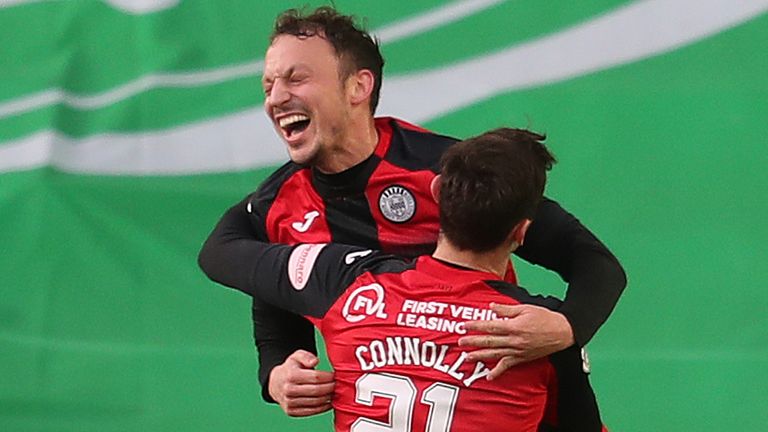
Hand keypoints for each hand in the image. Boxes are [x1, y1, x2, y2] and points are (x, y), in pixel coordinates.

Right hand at [268, 349, 334, 416]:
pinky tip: (329, 402)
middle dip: (331, 387)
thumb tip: (315, 361)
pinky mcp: (292, 412)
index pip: (316, 377)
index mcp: (291, 375)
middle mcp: (289, 390)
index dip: (329, 377)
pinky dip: (323, 407)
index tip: (336, 375)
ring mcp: (289, 403)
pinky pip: (312, 411)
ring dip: (329, 398)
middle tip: (338, 384)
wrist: (275, 384)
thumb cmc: (291, 368)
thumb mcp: (296, 356)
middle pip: (317, 391)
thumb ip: (306, 356)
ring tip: (335, 392)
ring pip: (316, 402)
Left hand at [458, 303, 574, 379]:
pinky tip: (489, 376)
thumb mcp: (525, 308)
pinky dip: (498, 372)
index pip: (490, 326)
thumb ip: (506, 309)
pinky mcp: (522, 358)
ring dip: (480, 356)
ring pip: (495, 354)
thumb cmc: (544, 318)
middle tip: (460, 343)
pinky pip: (508, 366)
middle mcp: (514, 340)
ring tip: (467, 357)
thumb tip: (491, 307)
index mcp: (513, 326)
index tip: (464, 326)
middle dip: (473, 342)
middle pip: (489, 341)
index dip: (476, 326)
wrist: (562, 332)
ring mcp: (518, 351)